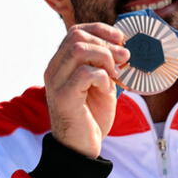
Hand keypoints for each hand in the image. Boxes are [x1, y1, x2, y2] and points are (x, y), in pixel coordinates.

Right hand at [43, 23, 129, 157]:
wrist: (83, 147)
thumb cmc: (93, 114)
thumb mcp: (103, 82)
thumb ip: (107, 64)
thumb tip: (123, 46)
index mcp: (62, 63)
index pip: (76, 31)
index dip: (101, 30)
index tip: (120, 39)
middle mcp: (54, 69)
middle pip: (77, 37)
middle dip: (106, 44)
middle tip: (123, 59)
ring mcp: (56, 82)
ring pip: (78, 50)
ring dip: (104, 58)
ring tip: (115, 75)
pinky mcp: (63, 97)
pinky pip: (85, 73)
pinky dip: (103, 77)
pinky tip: (107, 90)